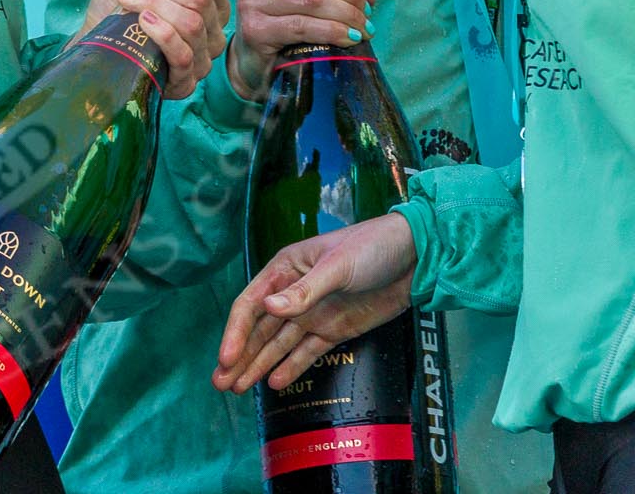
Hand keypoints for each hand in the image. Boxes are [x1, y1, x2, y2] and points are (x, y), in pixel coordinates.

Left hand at [80, 0, 229, 99]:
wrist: (99, 45)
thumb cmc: (121, 7)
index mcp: (210, 1)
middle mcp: (213, 30)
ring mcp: (202, 58)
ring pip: (190, 23)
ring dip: (154, 5)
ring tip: (127, 0)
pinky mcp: (186, 81)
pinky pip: (182, 54)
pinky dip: (161, 33)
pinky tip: (142, 22)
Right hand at [214, 213, 416, 393]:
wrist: (414, 257)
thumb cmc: (371, 247)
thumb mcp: (337, 266)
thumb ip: (303, 292)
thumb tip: (268, 309)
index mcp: (285, 270)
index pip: (251, 305)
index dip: (235, 333)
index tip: (226, 358)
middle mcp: (292, 294)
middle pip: (259, 330)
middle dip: (239, 356)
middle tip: (220, 384)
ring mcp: (313, 314)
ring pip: (278, 345)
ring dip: (258, 365)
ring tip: (236, 388)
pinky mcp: (334, 330)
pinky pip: (307, 352)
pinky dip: (291, 367)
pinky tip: (275, 383)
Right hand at [225, 0, 375, 99]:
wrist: (256, 58)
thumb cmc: (283, 19)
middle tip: (367, 13)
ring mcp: (249, 1)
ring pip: (312, 0)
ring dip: (347, 15)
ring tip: (363, 29)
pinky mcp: (255, 30)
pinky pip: (303, 26)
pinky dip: (333, 32)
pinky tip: (348, 38)